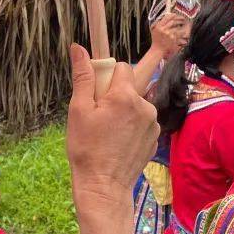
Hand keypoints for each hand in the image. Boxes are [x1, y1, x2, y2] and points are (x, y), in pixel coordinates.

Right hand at [66, 45, 158, 216]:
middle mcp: (145, 106)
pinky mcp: (155, 138)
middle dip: (115, 93)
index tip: (96, 92)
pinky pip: (143, 121)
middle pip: (130, 85)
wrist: (103, 186)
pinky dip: (132, 125)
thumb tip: (78, 48)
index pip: (122, 66)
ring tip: (107, 131)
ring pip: (137, 104)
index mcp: (125, 96)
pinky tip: (118, 141)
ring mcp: (153, 123)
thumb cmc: (86, 149)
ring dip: (125, 110)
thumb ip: (83, 77)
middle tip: (100, 114)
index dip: (107, 75)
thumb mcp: (78, 110)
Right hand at [150, 12, 188, 60]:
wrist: (157, 50)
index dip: (172, 15)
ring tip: (183, 25)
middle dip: (179, 19)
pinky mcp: (173, 38)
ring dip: (181, 26)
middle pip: (173, 21)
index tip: (175, 14)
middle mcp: (163, 29)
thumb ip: (159, 24)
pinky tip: (183, 32)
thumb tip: (166, 17)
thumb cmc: (156, 41)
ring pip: (177, 27)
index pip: (166, 17)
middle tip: (182, 19)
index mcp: (158, 26)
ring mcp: (168, 34)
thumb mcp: (154, 30)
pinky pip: (179, 33)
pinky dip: (182, 32)